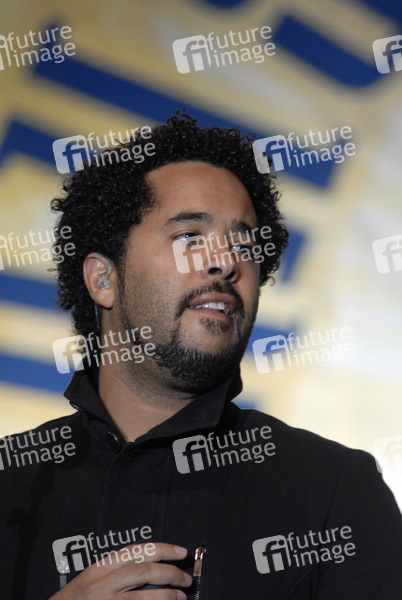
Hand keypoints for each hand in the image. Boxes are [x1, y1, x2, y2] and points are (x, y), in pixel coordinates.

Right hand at [49, 542, 191, 599]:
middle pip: (143, 571)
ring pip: (142, 596)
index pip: (136, 551)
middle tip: (186, 577)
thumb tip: (152, 566)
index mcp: (99, 568)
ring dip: (166, 594)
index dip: (162, 549)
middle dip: (169, 572)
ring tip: (180, 595)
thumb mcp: (92, 579)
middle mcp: (101, 584)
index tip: (180, 551)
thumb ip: (117, 570)